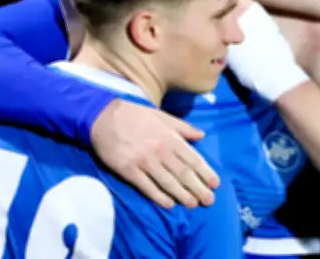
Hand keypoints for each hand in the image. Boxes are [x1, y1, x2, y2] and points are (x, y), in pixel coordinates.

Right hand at [90, 99, 219, 208]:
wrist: (104, 116)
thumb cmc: (136, 116)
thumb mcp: (162, 116)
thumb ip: (183, 127)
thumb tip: (202, 134)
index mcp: (170, 137)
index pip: (193, 159)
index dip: (206, 172)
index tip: (215, 184)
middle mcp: (160, 151)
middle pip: (183, 173)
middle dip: (198, 188)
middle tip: (209, 200)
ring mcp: (144, 161)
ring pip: (168, 182)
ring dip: (182, 195)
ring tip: (193, 204)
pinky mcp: (128, 170)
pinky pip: (147, 187)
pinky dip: (158, 197)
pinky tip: (168, 204)